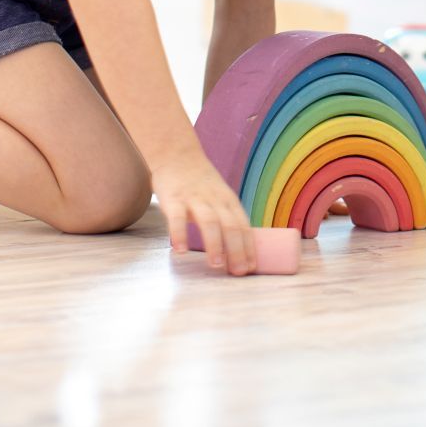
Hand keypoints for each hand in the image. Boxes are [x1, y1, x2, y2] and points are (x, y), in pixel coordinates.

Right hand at [154, 151, 256, 275]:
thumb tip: (236, 251)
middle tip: (238, 272)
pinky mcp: (173, 198)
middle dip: (237, 250)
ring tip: (216, 265)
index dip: (249, 247)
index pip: (244, 226)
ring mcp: (194, 198)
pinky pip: (176, 218)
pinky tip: (180, 250)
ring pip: (209, 221)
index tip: (251, 268)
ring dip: (215, 244)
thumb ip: (227, 218)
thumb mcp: (220, 196)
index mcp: (229, 201)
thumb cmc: (200, 183)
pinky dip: (179, 234)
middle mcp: (215, 200)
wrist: (176, 153)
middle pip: (231, 226)